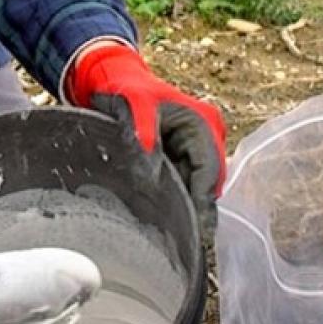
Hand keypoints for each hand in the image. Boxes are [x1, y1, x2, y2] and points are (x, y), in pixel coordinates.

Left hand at [66, 42, 226, 227]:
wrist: (112, 79)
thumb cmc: (125, 89)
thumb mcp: (133, 105)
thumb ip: (143, 133)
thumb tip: (151, 173)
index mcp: (203, 124)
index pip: (210, 171)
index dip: (203, 203)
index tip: (198, 232)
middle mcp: (205, 139)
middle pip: (206, 184)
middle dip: (197, 211)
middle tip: (186, 244)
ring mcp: (192, 150)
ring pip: (194, 188)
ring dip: (184, 208)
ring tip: (174, 238)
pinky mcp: (178, 158)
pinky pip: (180, 185)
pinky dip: (173, 201)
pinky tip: (162, 221)